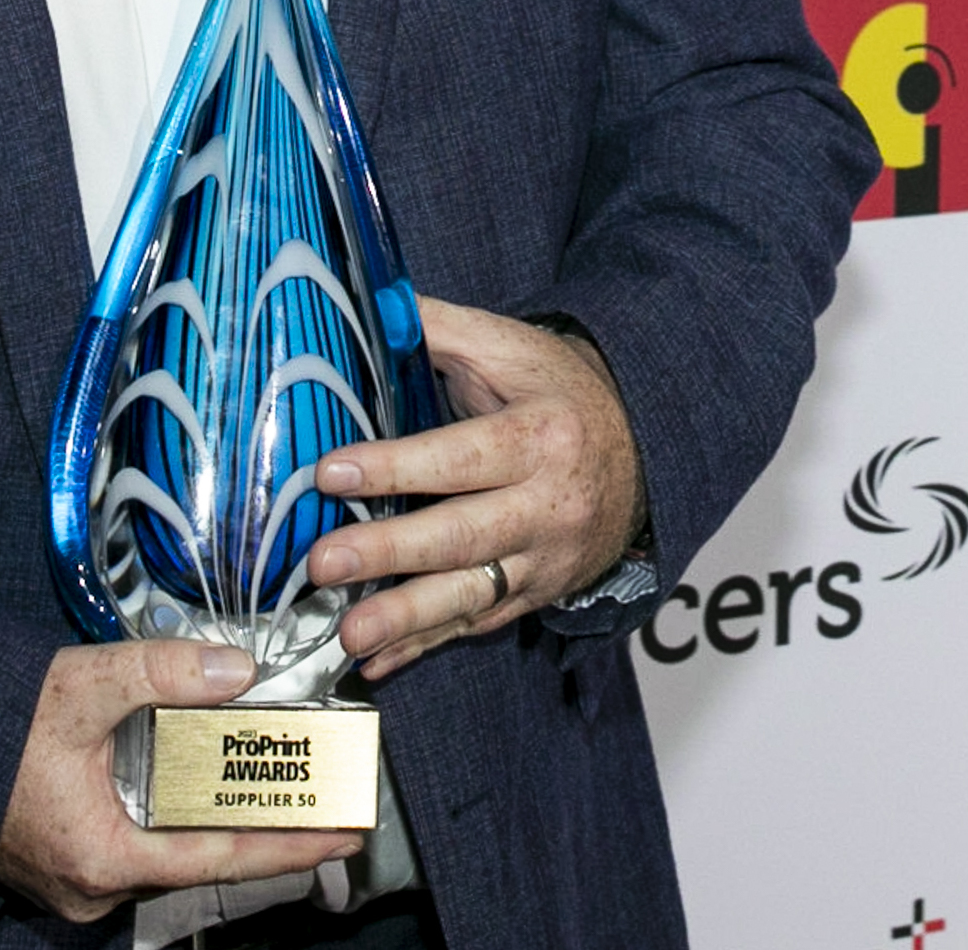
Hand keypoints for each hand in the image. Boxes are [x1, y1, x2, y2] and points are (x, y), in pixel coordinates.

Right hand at [0, 640, 355, 921]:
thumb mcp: (82, 686)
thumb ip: (162, 672)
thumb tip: (237, 670)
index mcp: (102, 856)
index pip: (221, 857)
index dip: (288, 846)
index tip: (341, 836)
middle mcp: (94, 883)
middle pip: (200, 855)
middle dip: (263, 826)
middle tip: (323, 800)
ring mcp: (78, 878)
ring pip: (169, 849)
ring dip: (215, 815)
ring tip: (276, 783)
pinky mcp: (68, 860)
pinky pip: (138, 841)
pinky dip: (175, 812)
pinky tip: (199, 779)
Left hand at [308, 299, 643, 680]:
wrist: (643, 452)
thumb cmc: (558, 393)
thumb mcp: (511, 347)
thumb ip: (439, 327)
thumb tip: (367, 305)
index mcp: (542, 436)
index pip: (463, 456)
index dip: (397, 466)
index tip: (332, 473)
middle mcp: (550, 504)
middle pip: (464, 535)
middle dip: (390, 552)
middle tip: (325, 565)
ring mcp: (546, 557)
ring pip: (472, 593)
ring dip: (407, 619)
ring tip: (350, 636)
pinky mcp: (539, 592)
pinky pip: (479, 624)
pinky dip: (428, 645)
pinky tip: (378, 661)